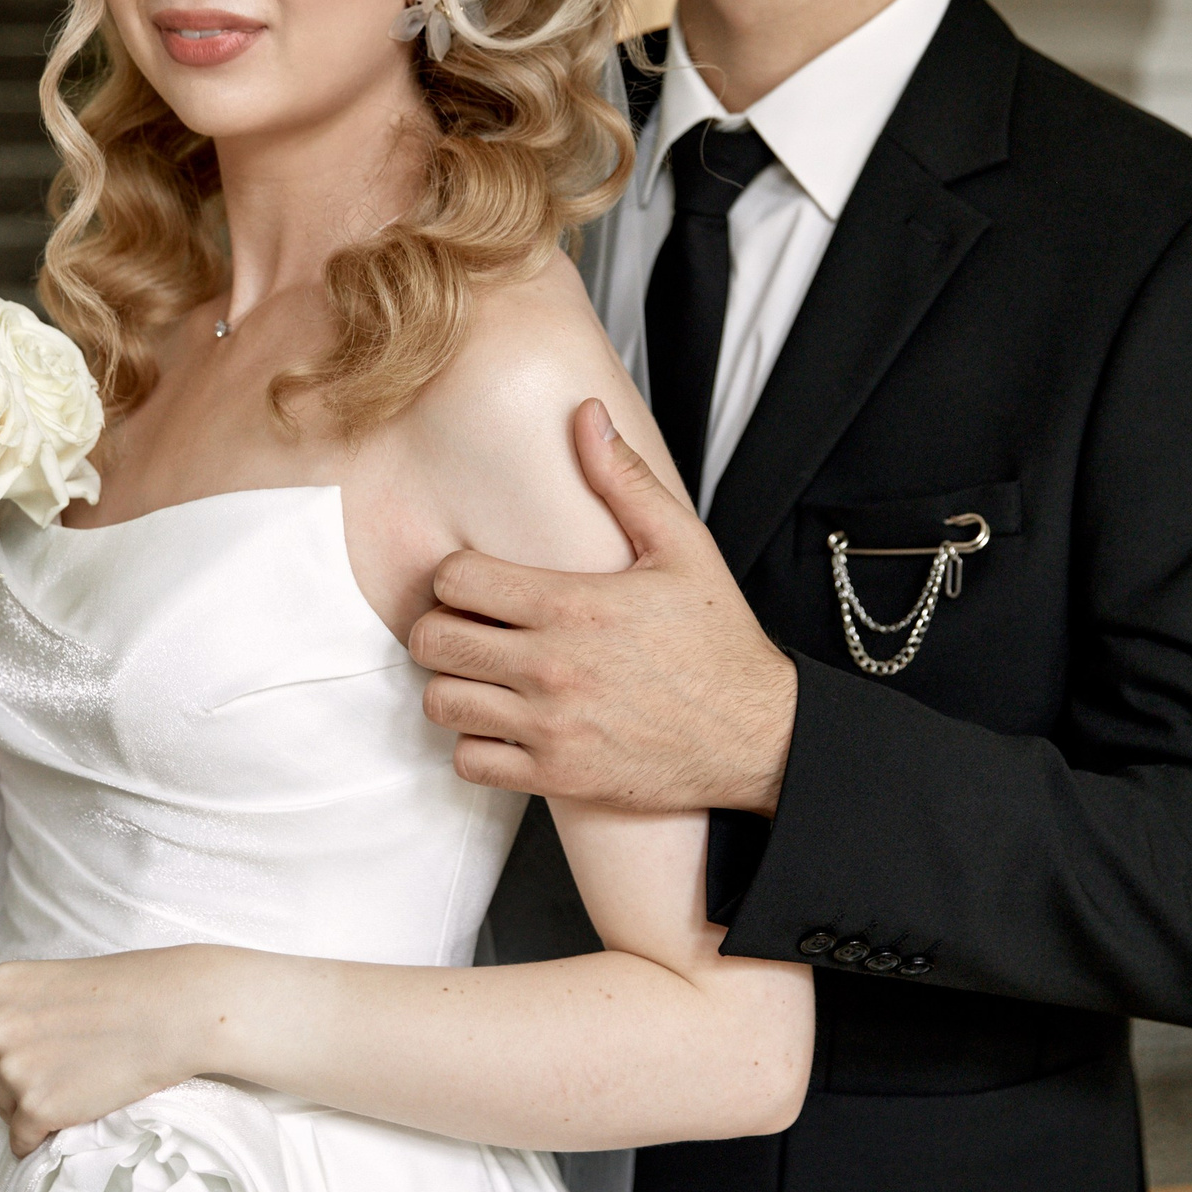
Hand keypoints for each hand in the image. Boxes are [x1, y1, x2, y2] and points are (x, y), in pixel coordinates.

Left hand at [0, 949, 214, 1155]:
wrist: (174, 1011)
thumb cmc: (129, 990)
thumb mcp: (56, 982)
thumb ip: (23, 1009)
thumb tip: (7, 1048)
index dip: (7, 1043)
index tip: (36, 1046)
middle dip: (21, 1074)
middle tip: (67, 1065)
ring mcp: (13, 1071)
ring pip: (6, 1106)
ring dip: (35, 1104)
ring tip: (80, 1084)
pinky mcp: (36, 1109)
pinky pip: (22, 1140)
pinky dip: (41, 1137)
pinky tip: (69, 1118)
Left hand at [411, 399, 797, 812]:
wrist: (758, 736)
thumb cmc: (718, 641)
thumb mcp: (682, 547)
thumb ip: (625, 480)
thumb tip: (585, 415)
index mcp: (571, 603)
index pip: (455, 578)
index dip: (455, 576)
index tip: (476, 584)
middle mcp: (551, 665)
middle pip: (434, 640)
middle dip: (441, 628)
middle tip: (468, 627)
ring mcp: (550, 725)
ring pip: (443, 702)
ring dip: (453, 686)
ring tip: (482, 676)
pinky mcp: (556, 775)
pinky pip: (470, 762)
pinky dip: (476, 745)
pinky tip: (503, 724)